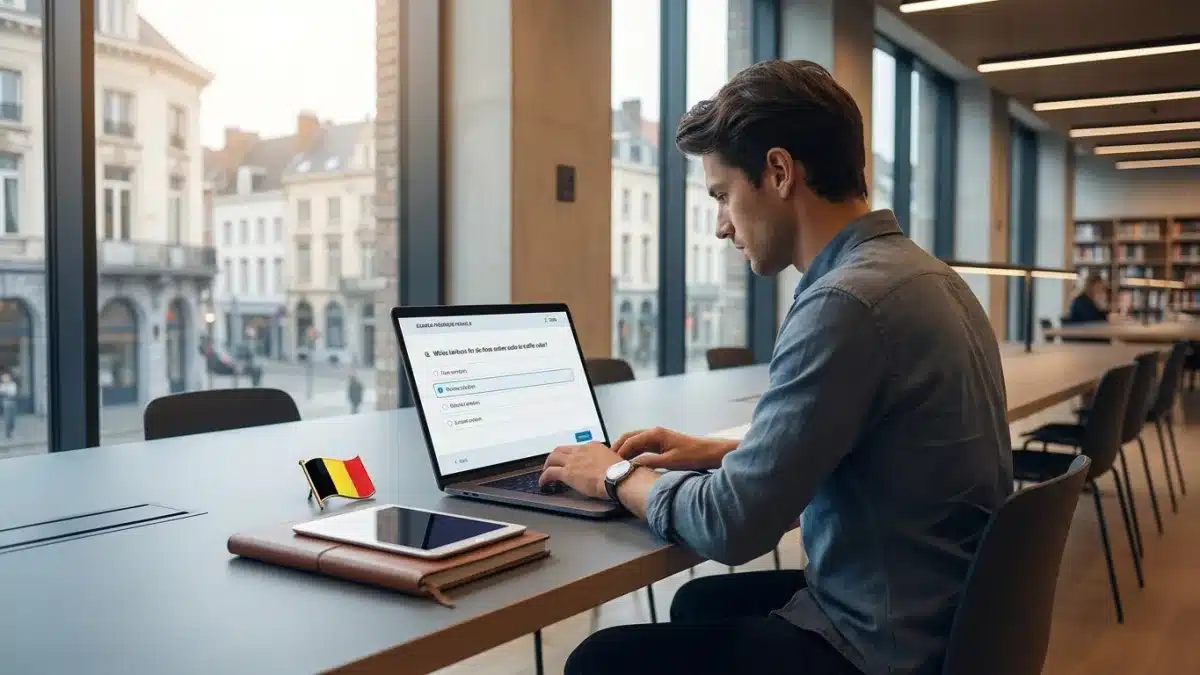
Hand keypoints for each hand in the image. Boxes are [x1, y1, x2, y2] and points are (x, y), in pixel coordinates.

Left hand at [539, 442, 621, 499]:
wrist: (618, 477)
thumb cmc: (621, 473)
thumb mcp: (614, 461)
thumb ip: (607, 462)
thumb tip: (608, 469)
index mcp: (593, 447)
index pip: (576, 448)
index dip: (570, 455)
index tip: (570, 461)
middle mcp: (581, 450)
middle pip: (561, 450)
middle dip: (554, 457)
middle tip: (552, 464)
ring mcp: (573, 461)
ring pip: (552, 458)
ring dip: (547, 465)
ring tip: (545, 473)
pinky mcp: (567, 473)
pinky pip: (550, 473)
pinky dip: (544, 478)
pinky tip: (543, 484)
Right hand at [610, 427, 734, 470]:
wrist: (710, 452)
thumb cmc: (693, 455)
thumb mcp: (670, 461)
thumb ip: (650, 462)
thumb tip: (632, 465)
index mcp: (655, 434)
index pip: (630, 441)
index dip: (619, 452)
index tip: (611, 464)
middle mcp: (654, 432)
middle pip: (629, 437)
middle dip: (617, 448)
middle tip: (607, 462)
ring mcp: (657, 437)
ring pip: (634, 441)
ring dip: (625, 450)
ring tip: (616, 463)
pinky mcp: (661, 443)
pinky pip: (642, 446)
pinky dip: (633, 452)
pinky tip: (630, 462)